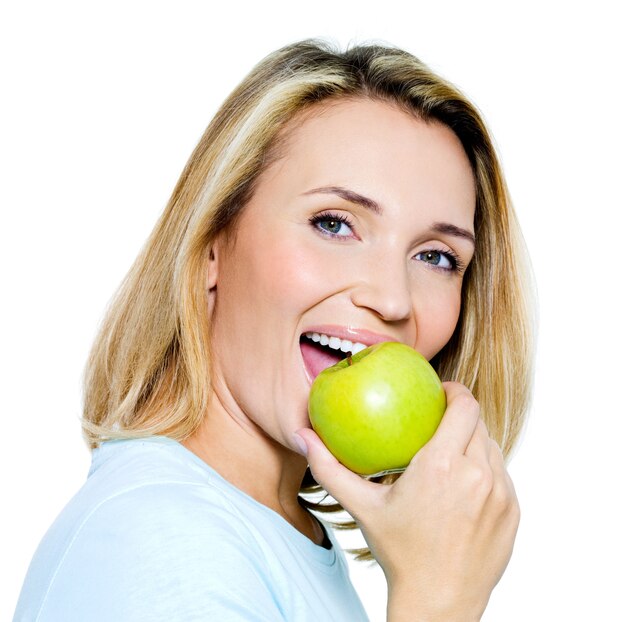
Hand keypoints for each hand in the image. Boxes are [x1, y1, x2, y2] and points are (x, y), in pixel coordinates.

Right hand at [296, 382, 519, 620]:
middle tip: (439, 423)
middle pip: (478, 423)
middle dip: (460, 416)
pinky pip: (501, 475)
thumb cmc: (398, 552)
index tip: (441, 392)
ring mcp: (501, 494)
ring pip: (491, 448)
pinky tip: (464, 485)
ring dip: (473, 443)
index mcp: (442, 465)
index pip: (463, 405)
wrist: (439, 602)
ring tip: (451, 453)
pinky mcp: (513, 511)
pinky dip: (485, 471)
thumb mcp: (361, 507)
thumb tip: (301, 435)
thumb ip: (329, 468)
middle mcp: (478, 474)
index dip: (455, 391)